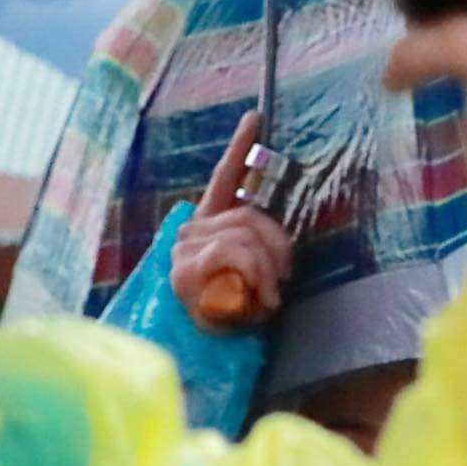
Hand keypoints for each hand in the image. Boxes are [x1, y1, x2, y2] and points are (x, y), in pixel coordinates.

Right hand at [171, 115, 293, 330]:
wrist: (207, 348)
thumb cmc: (236, 311)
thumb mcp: (257, 273)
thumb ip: (261, 244)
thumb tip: (276, 230)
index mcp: (210, 224)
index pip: (225, 177)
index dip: (241, 147)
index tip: (256, 117)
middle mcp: (191, 230)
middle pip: (250, 216)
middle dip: (278, 249)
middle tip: (282, 282)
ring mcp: (184, 249)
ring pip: (245, 235)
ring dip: (267, 269)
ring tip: (267, 297)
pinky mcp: (184, 268)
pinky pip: (233, 252)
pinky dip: (254, 274)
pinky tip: (257, 298)